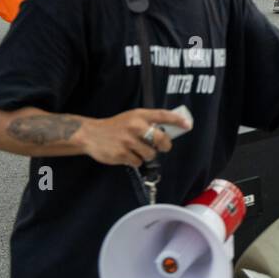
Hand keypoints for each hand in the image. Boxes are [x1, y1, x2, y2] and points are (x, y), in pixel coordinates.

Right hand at [77, 108, 191, 166]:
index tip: (187, 125)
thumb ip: (147, 122)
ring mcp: (128, 141)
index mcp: (139, 115)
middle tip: (162, 146)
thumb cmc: (115, 126)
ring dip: (147, 154)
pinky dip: (135, 161)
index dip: (177, 120)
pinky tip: (127, 154)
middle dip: (165, 145)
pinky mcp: (122, 154)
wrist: (91, 134)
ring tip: (137, 149)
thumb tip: (168, 132)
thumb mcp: (131, 117)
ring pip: (151, 154)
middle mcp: (135, 126)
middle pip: (162, 139)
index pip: (162, 115)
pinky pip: (138, 162)